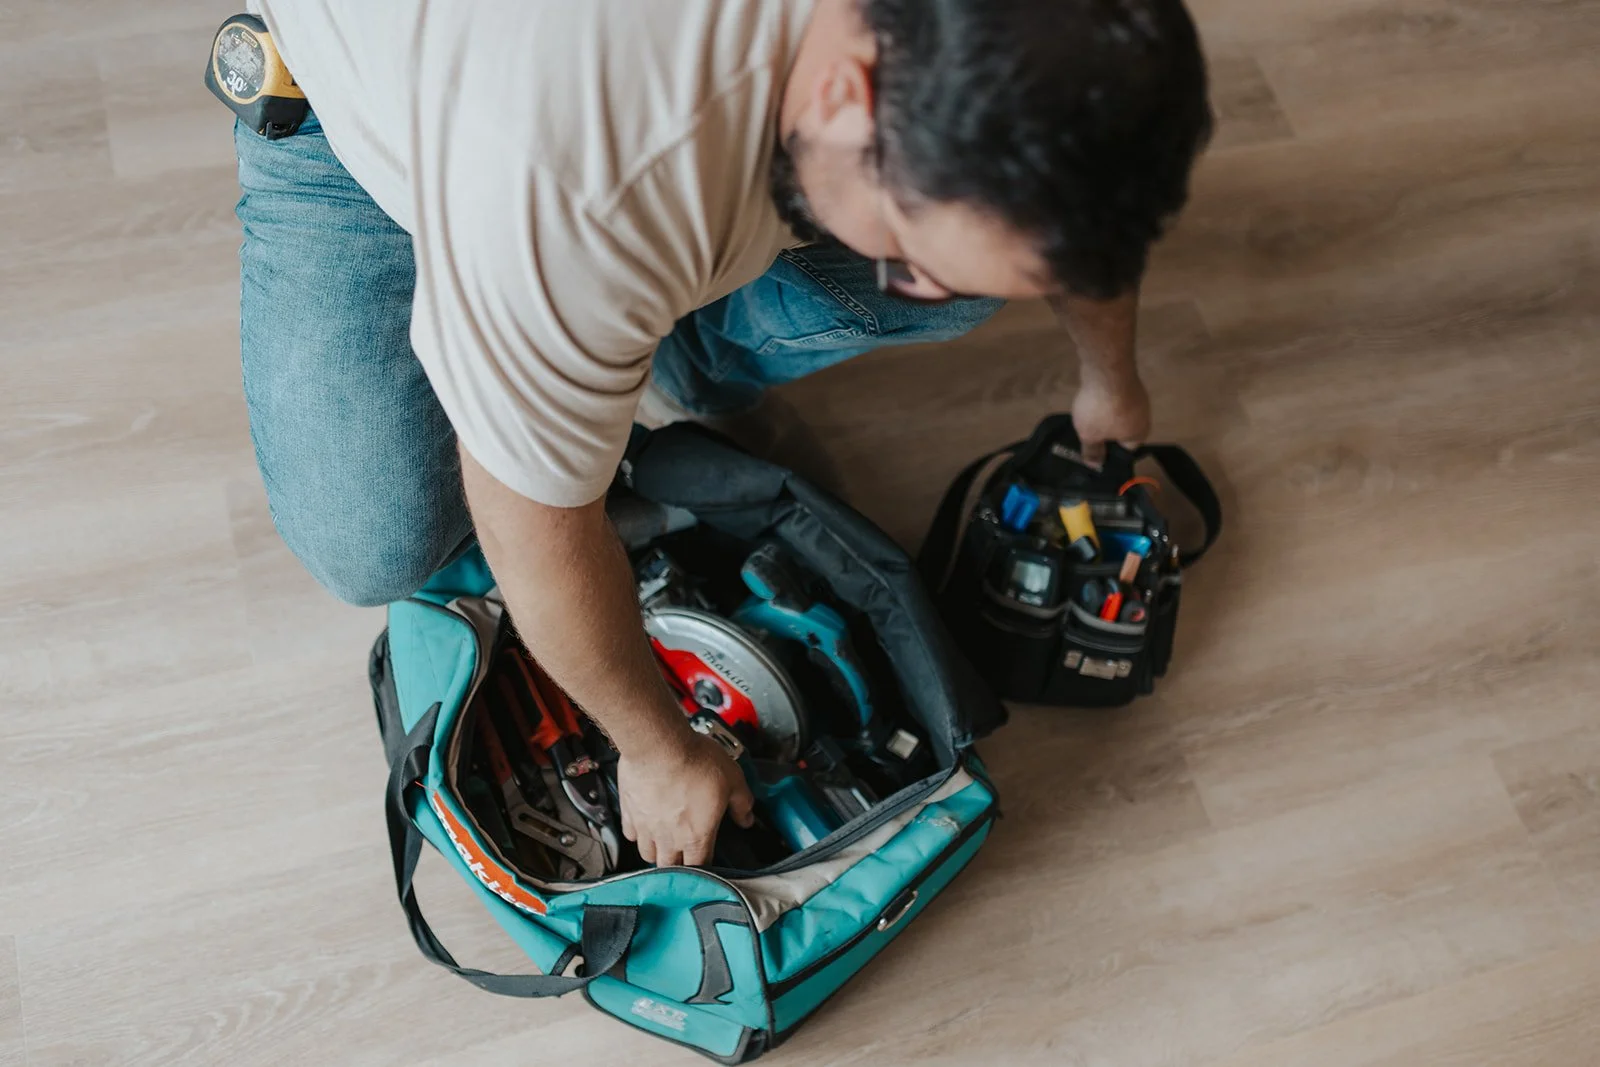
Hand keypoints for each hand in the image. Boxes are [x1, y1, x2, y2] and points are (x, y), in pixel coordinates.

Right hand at [617, 731, 755, 866]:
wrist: (658, 745)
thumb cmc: (695, 761)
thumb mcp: (733, 779)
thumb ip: (742, 804)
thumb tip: (747, 820)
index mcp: (697, 836)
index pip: (701, 867)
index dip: (705, 867)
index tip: (707, 860)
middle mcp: (669, 839)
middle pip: (670, 867)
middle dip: (678, 864)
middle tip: (684, 853)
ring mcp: (646, 827)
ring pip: (648, 854)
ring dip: (656, 852)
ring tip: (663, 842)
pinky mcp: (628, 812)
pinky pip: (630, 833)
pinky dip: (637, 833)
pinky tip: (644, 825)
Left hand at [1072, 374, 1150, 467]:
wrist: (1107, 371)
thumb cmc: (1101, 411)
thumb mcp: (1090, 436)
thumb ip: (1092, 451)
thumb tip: (1095, 465)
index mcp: (1139, 434)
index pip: (1126, 450)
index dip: (1109, 453)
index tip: (1094, 450)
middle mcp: (1144, 416)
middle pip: (1124, 430)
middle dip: (1106, 432)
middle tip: (1088, 433)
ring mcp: (1138, 396)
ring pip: (1120, 412)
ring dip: (1106, 414)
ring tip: (1087, 416)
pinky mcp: (1128, 381)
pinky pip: (1116, 397)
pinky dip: (1105, 400)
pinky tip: (1092, 398)